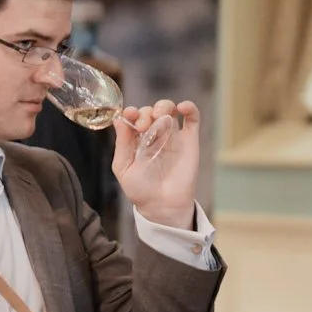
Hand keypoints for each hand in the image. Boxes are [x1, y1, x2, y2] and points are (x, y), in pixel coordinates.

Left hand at [113, 99, 200, 229]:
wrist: (163, 205)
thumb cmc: (140, 189)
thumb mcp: (123, 167)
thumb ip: (122, 143)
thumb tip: (119, 119)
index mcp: (137, 139)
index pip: (134, 117)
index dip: (132, 112)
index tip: (130, 114)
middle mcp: (154, 134)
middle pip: (151, 110)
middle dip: (146, 112)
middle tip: (144, 126)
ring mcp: (172, 136)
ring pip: (170, 109)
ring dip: (164, 106)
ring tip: (159, 116)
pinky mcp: (189, 140)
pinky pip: (192, 118)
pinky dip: (189, 107)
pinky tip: (182, 107)